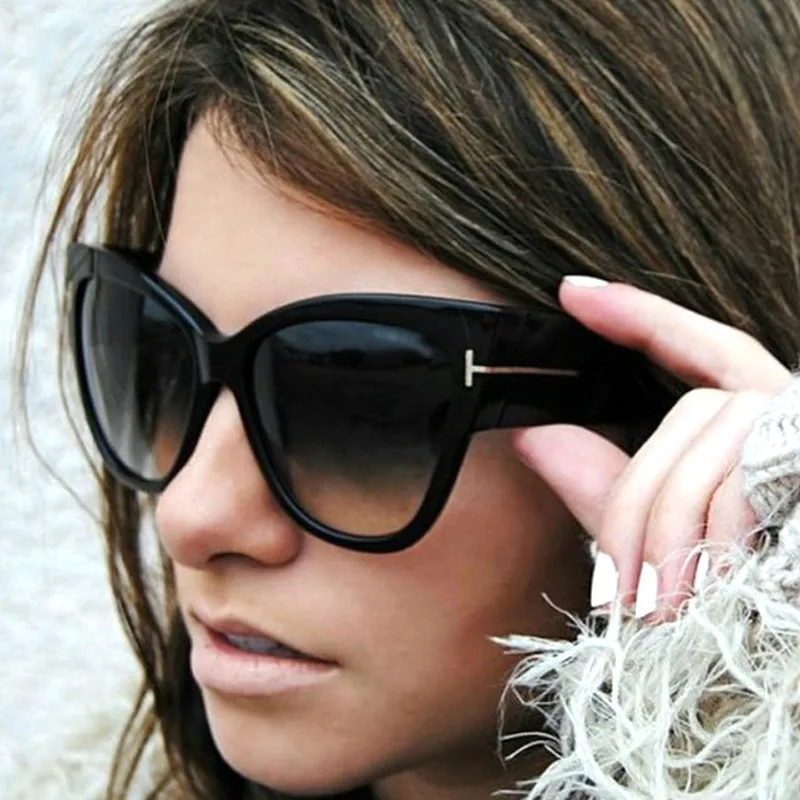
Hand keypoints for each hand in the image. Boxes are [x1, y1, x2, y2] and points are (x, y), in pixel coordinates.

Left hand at [513, 279, 790, 617]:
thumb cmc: (740, 597)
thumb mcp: (663, 539)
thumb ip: (606, 484)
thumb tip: (533, 434)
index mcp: (761, 426)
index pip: (701, 347)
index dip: (643, 317)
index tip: (574, 293)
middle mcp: (793, 420)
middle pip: (691, 414)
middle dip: (636, 503)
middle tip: (615, 583)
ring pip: (708, 456)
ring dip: (664, 537)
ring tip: (646, 607)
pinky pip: (740, 491)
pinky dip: (704, 545)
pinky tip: (694, 597)